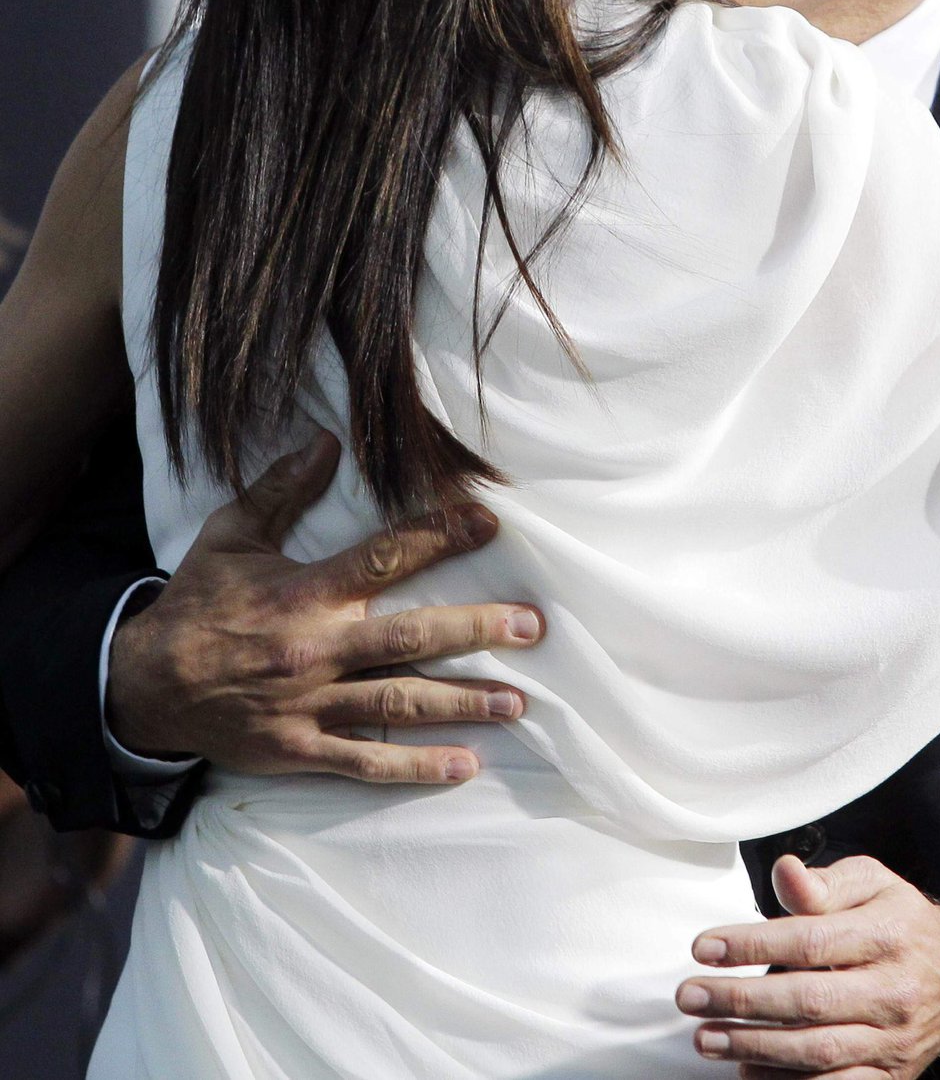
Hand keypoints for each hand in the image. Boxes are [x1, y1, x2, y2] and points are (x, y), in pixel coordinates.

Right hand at [106, 432, 542, 783]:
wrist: (141, 688)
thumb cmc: (195, 604)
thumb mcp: (230, 536)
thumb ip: (280, 489)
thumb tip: (327, 440)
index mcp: (305, 592)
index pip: (383, 557)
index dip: (438, 536)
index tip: (486, 521)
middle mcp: (316, 648)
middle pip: (410, 637)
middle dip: (475, 630)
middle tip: (531, 627)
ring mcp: (310, 704)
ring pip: (399, 703)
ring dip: (462, 703)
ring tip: (517, 703)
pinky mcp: (300, 749)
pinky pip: (365, 761)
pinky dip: (416, 766)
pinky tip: (464, 766)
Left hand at [676, 854, 939, 1077]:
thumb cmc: (902, 921)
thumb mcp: (871, 883)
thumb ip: (823, 884)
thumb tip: (784, 873)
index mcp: (885, 934)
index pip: (810, 941)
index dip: (752, 944)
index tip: (703, 947)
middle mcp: (892, 990)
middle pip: (808, 1001)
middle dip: (740, 1001)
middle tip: (690, 996)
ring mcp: (894, 1040)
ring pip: (819, 1051)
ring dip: (755, 1047)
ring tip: (707, 1037)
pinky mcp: (892, 1075)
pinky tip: (748, 1072)